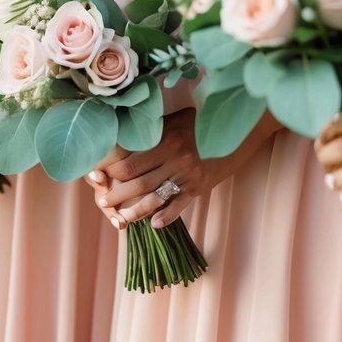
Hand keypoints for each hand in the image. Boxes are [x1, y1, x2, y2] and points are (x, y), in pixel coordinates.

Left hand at [85, 108, 277, 229]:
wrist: (243, 126)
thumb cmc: (206, 117)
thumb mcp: (178, 118)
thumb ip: (154, 130)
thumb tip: (125, 138)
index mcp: (167, 140)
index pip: (130, 161)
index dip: (111, 172)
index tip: (98, 176)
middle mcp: (176, 159)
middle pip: (137, 183)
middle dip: (116, 195)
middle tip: (102, 201)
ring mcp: (189, 175)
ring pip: (155, 198)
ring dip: (134, 210)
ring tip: (120, 217)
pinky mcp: (202, 187)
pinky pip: (180, 205)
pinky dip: (166, 216)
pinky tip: (154, 225)